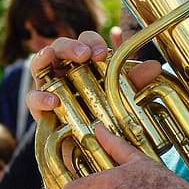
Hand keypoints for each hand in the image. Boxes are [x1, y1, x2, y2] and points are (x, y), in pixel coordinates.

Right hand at [25, 31, 162, 120]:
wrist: (89, 147)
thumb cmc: (105, 112)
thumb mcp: (122, 97)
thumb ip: (134, 81)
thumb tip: (155, 65)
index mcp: (84, 60)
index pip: (85, 41)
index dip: (92, 42)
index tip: (102, 53)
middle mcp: (63, 67)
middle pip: (60, 46)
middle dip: (70, 46)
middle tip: (83, 54)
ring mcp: (47, 84)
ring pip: (39, 63)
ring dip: (45, 57)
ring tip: (52, 57)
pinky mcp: (38, 107)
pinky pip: (32, 98)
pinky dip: (40, 98)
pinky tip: (52, 101)